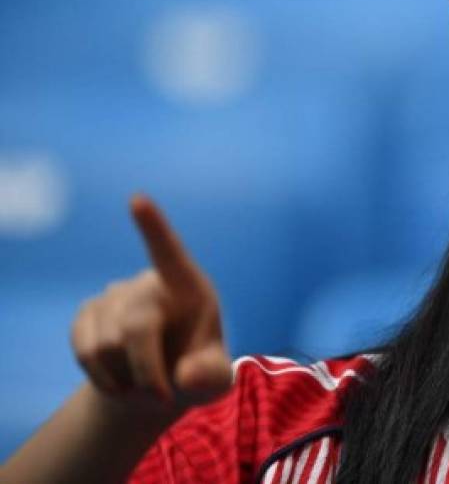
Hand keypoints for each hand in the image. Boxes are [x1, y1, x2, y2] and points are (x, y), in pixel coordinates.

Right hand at [70, 195, 231, 412]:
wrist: (162, 381)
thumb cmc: (198, 370)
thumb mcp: (216, 380)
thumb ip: (211, 376)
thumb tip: (186, 375)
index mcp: (188, 286)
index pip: (170, 254)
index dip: (153, 228)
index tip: (138, 200)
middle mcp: (149, 283)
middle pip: (136, 329)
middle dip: (146, 372)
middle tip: (162, 398)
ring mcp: (114, 295)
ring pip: (105, 346)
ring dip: (125, 378)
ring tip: (145, 381)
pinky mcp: (87, 314)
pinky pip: (84, 351)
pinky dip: (103, 378)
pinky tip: (120, 378)